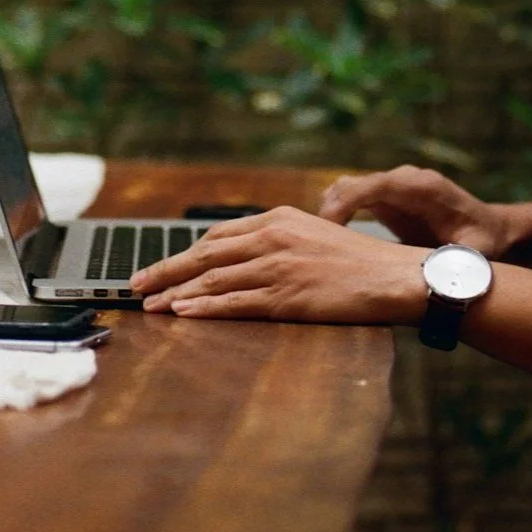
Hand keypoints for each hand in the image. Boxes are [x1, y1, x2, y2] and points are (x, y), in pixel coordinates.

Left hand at [129, 204, 428, 322]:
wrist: (395, 276)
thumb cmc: (360, 261)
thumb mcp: (315, 235)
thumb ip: (279, 240)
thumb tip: (242, 257)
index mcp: (280, 218)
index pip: (217, 235)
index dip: (183, 253)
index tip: (159, 266)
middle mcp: (275, 237)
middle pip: (205, 255)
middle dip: (165, 271)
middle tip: (136, 285)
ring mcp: (279, 267)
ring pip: (213, 280)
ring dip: (176, 294)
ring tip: (150, 306)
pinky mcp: (287, 297)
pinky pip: (235, 304)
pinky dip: (204, 309)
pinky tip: (182, 313)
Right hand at [318, 165, 517, 258]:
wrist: (489, 227)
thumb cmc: (483, 241)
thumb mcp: (475, 254)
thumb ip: (459, 260)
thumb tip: (440, 275)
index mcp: (423, 188)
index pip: (377, 185)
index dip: (348, 201)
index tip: (328, 227)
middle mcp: (405, 180)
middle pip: (354, 183)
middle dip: (330, 210)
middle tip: (315, 246)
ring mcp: (393, 186)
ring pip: (346, 188)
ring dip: (328, 212)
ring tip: (320, 246)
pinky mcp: (385, 197)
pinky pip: (351, 197)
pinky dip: (335, 213)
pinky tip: (330, 242)